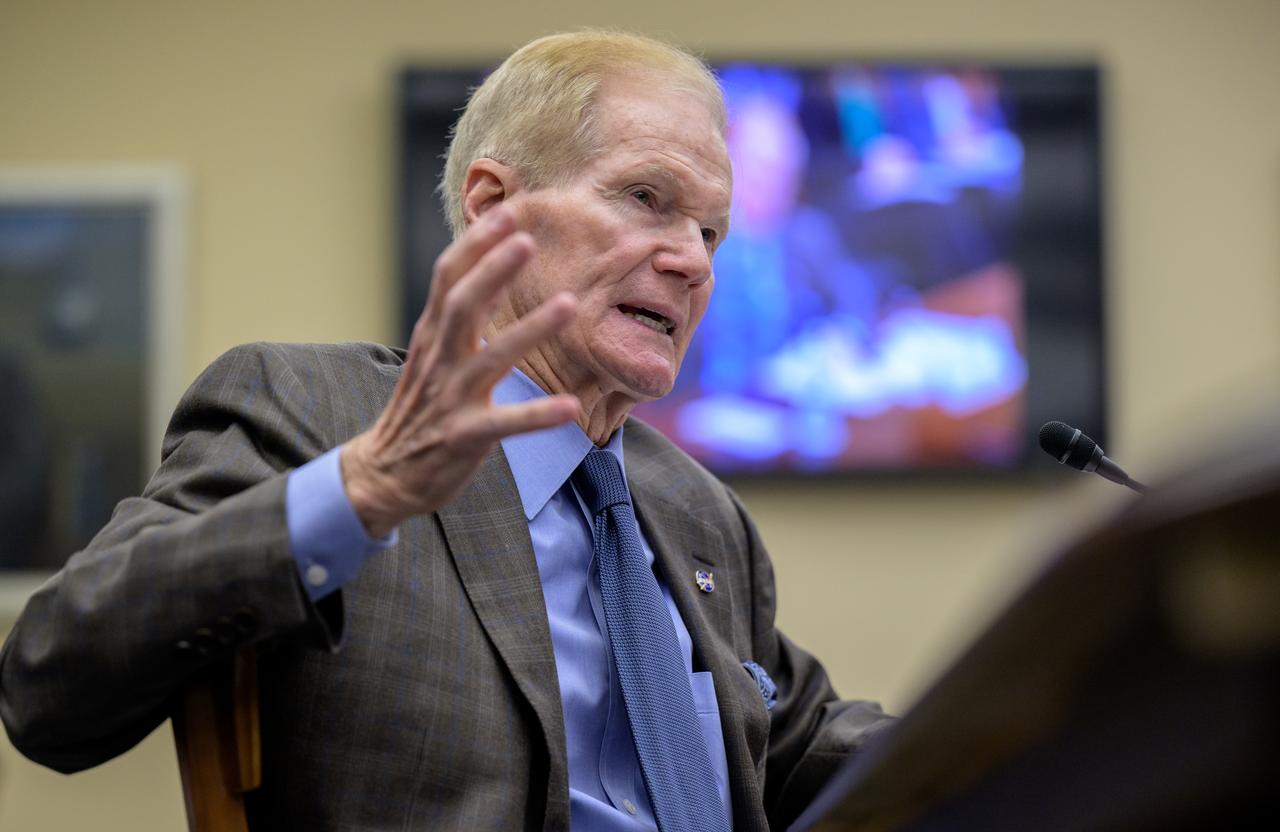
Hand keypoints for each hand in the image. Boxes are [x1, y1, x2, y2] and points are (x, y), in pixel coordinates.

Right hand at [340, 206, 577, 536]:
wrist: (385, 473)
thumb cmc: (420, 408)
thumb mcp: (433, 353)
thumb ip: (460, 314)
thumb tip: (489, 264)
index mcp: (432, 336)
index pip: (448, 278)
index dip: (476, 245)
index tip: (508, 212)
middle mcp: (439, 360)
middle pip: (462, 305)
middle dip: (493, 270)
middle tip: (527, 240)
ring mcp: (450, 398)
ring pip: (491, 359)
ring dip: (529, 330)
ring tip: (568, 306)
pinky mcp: (463, 437)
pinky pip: (504, 424)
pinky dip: (537, 415)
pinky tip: (570, 408)